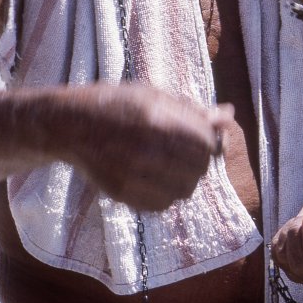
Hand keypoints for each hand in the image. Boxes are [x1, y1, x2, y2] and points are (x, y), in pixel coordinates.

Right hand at [59, 83, 233, 211]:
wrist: (72, 125)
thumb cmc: (119, 104)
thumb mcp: (156, 96)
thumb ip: (194, 110)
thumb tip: (230, 116)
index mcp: (156, 119)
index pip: (206, 143)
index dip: (209, 140)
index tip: (200, 135)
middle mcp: (145, 149)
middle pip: (198, 168)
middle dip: (199, 160)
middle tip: (185, 150)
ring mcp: (132, 174)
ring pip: (184, 190)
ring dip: (185, 179)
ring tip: (169, 164)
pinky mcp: (122, 193)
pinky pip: (163, 205)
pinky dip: (166, 194)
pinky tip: (155, 177)